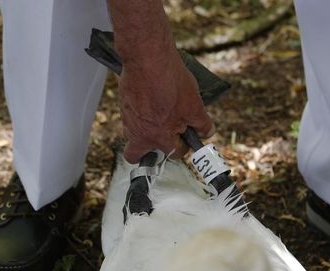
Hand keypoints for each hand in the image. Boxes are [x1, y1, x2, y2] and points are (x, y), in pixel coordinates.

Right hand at [118, 49, 214, 163]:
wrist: (148, 57)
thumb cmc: (170, 81)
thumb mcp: (195, 105)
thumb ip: (202, 124)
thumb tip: (207, 132)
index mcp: (159, 137)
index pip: (174, 153)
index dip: (184, 145)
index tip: (186, 137)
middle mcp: (139, 133)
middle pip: (138, 154)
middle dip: (148, 151)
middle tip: (161, 137)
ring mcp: (127, 119)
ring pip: (132, 135)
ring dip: (143, 131)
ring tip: (158, 113)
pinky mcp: (122, 103)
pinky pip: (130, 116)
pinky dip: (139, 112)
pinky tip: (150, 97)